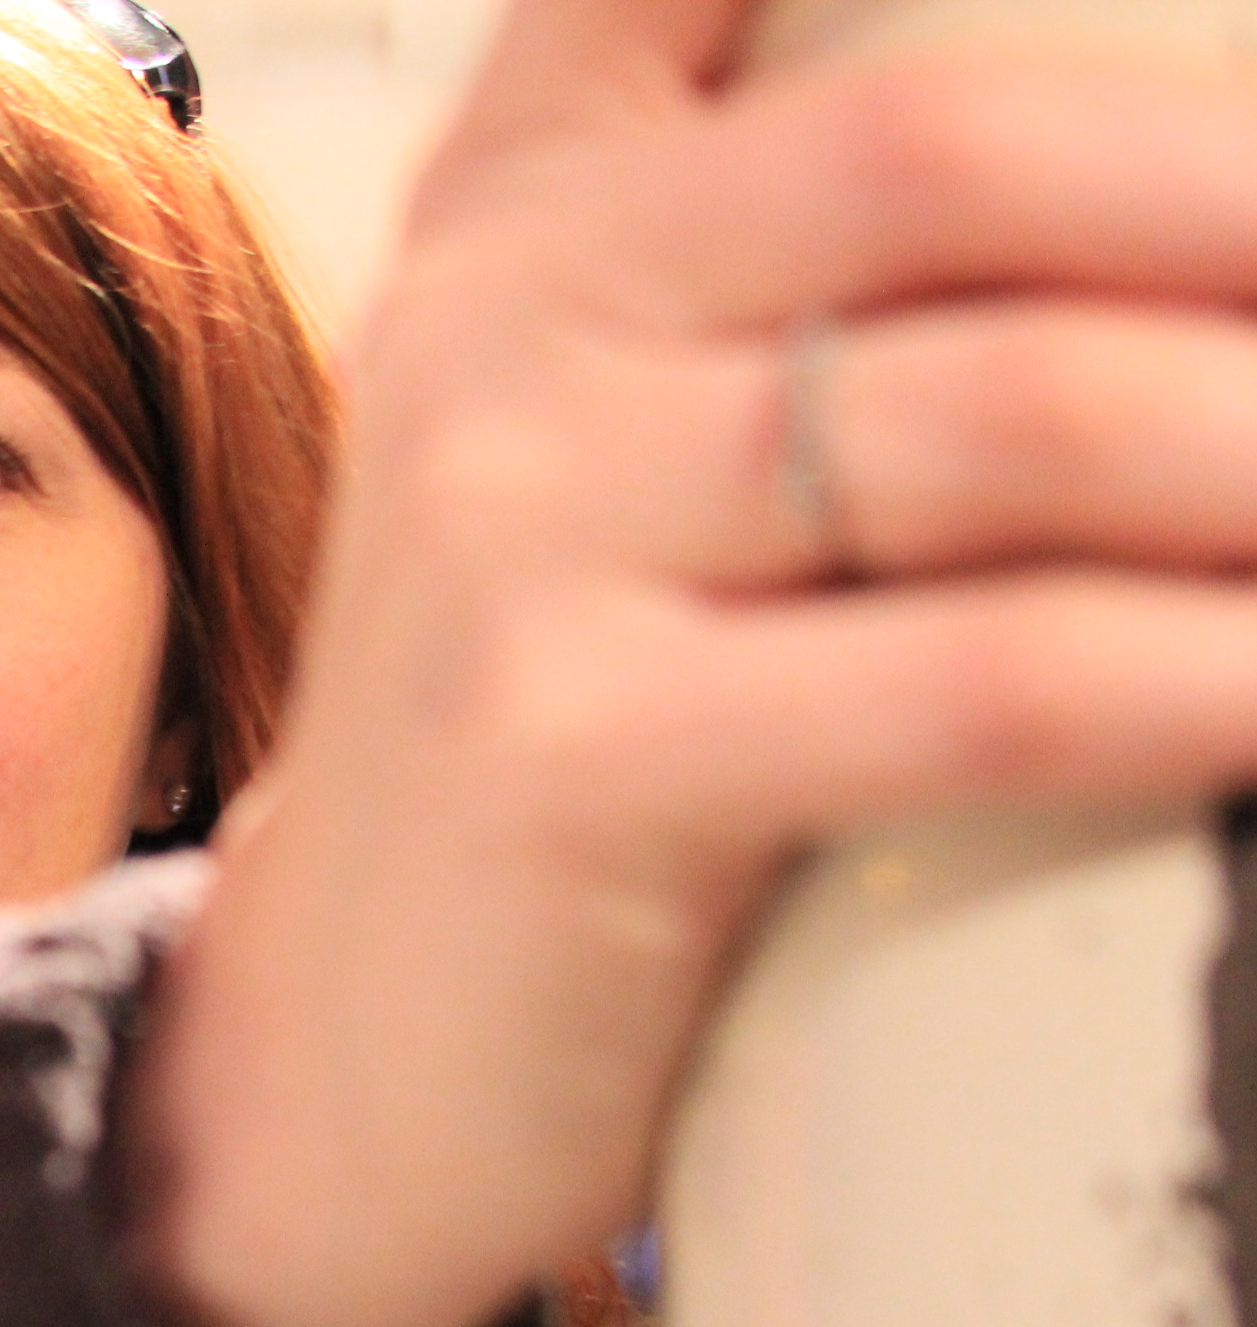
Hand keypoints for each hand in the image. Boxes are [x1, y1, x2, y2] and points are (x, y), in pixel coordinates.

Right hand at [126, 0, 1256, 1326]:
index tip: (1204, 68)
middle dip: (1248, 199)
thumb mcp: (585, 440)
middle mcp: (497, 329)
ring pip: (1004, 415)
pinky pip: (978, 681)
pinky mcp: (563, 754)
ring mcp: (508, 537)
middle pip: (946, 146)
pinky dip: (1208, 677)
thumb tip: (1151, 166)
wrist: (329, 1059)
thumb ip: (750, 257)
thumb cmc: (556, 736)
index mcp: (524, 210)